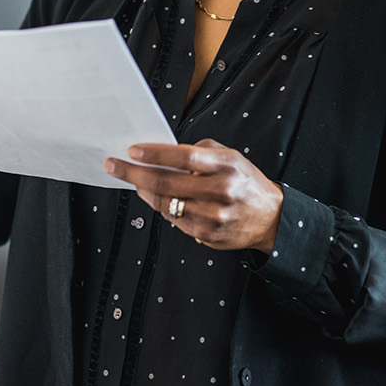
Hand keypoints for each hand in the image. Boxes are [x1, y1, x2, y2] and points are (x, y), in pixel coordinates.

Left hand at [106, 139, 284, 252]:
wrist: (270, 217)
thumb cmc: (244, 181)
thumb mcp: (230, 156)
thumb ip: (199, 152)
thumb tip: (161, 153)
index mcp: (226, 166)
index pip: (183, 157)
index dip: (154, 154)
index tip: (132, 151)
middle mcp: (220, 191)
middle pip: (166, 183)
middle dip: (134, 174)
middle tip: (114, 166)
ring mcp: (213, 217)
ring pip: (165, 205)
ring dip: (144, 192)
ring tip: (135, 182)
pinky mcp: (208, 235)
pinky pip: (174, 221)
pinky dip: (162, 208)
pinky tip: (158, 198)